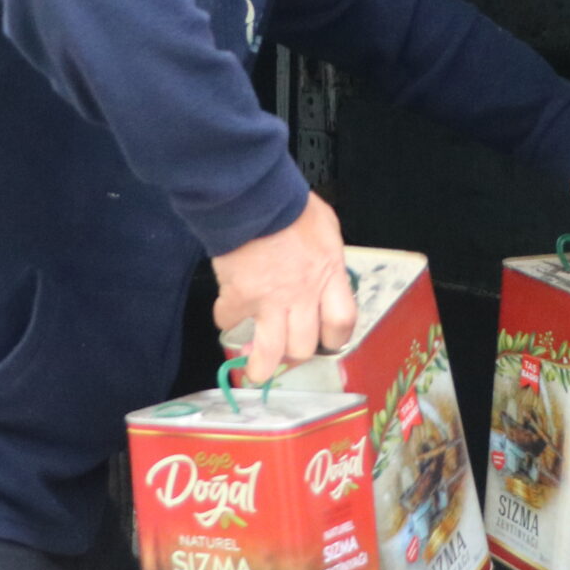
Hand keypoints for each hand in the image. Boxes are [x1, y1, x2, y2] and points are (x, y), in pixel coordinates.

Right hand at [212, 193, 354, 384]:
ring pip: (270, 351)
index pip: (341, 323)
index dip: (334, 338)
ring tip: (255, 373)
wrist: (254, 195)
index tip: (325, 340)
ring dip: (261, 367)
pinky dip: (227, 321)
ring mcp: (271, 299)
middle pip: (305, 345)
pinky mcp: (240, 296)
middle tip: (285, 349)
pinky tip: (228, 313)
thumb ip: (327, 259)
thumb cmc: (290, 204)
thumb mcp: (326, 229)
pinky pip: (230, 322)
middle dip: (294, 353)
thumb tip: (325, 274)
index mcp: (329, 276)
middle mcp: (303, 295)